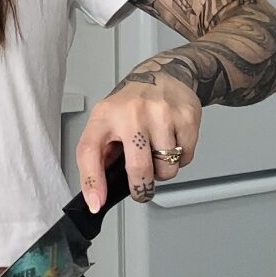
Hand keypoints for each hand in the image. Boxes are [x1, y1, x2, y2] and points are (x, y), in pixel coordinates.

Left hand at [75, 75, 201, 211]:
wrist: (164, 73)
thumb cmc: (131, 103)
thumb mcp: (106, 120)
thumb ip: (100, 152)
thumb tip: (98, 190)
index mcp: (104, 116)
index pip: (90, 152)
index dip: (92, 182)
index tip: (96, 203)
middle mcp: (131, 113)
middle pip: (138, 169)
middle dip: (141, 189)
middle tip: (142, 189)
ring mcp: (160, 114)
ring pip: (166, 169)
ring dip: (163, 170)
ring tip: (157, 152)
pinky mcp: (185, 117)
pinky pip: (185, 158)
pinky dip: (180, 158)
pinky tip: (172, 141)